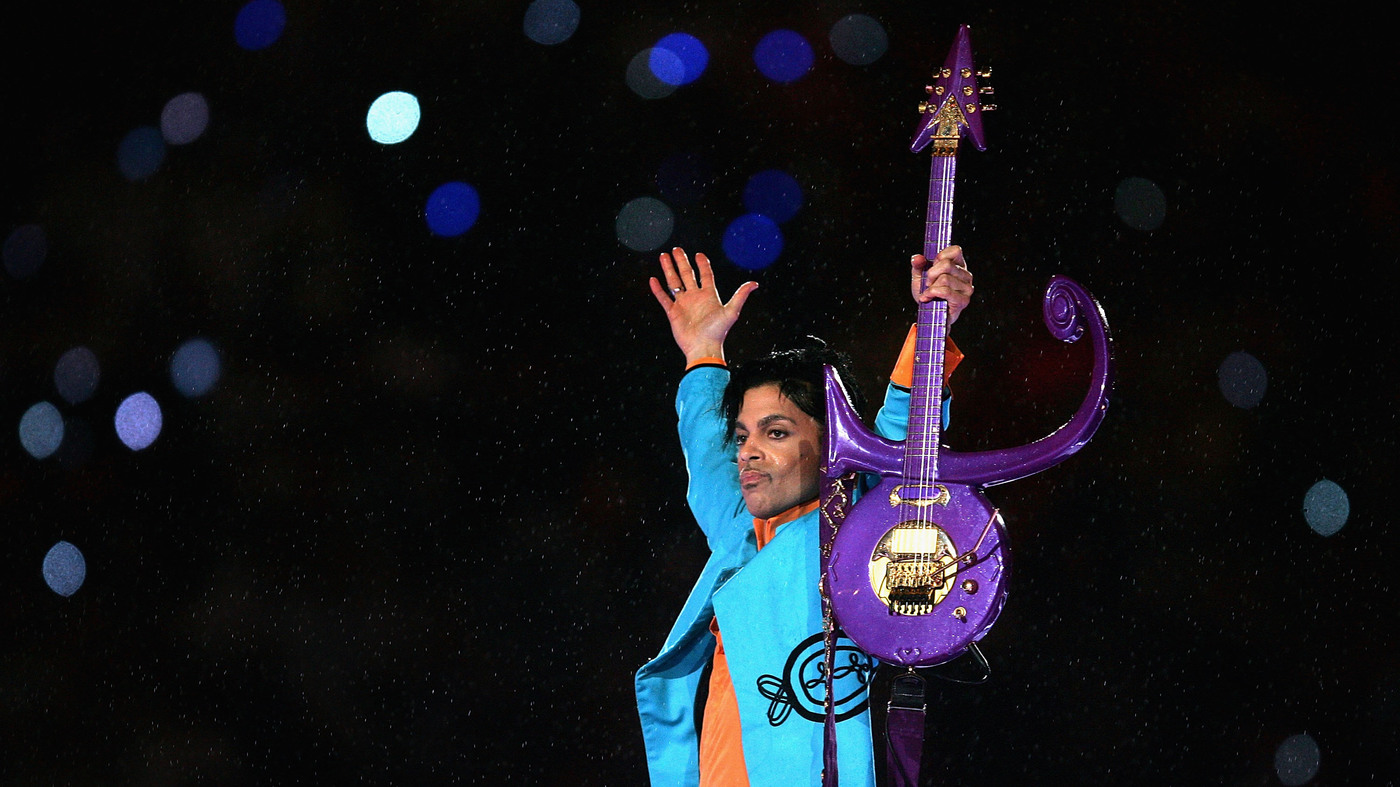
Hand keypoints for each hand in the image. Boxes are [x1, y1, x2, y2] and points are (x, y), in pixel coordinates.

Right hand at [648, 247, 758, 364]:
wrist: (703, 347)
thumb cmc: (717, 332)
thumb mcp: (731, 311)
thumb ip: (740, 296)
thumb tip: (754, 283)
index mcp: (709, 295)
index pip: (705, 275)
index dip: (703, 264)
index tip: (699, 254)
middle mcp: (695, 297)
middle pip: (687, 274)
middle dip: (681, 261)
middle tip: (676, 249)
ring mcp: (683, 304)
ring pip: (674, 283)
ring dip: (668, 270)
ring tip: (663, 257)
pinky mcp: (673, 313)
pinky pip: (664, 298)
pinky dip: (658, 289)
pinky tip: (653, 279)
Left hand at [911, 245, 973, 324]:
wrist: (929, 315)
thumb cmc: (927, 294)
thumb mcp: (919, 276)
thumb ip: (918, 265)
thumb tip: (917, 258)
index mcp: (959, 265)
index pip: (955, 250)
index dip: (940, 256)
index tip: (931, 266)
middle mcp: (966, 275)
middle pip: (946, 264)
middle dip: (931, 274)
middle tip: (928, 283)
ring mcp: (967, 288)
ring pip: (945, 278)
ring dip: (931, 286)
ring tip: (929, 292)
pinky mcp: (963, 300)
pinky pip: (945, 291)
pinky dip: (932, 293)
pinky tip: (927, 298)